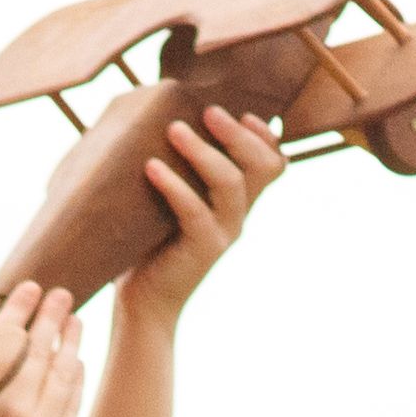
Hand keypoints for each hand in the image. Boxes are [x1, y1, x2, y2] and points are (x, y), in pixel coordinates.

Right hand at [0, 285, 81, 416]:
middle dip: (54, 317)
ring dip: (72, 344)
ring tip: (76, 322)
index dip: (22, 309)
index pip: (11, 338)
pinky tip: (77, 363)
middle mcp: (18, 411)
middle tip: (62, 293)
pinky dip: (76, 380)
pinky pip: (73, 405)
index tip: (31, 287)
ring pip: (65, 376)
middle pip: (44, 351)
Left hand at [119, 107, 283, 326]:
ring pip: (231, 183)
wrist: (143, 304)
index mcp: (237, 203)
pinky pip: (194, 210)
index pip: (272, 164)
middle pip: (262, 166)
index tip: (244, 113)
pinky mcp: (202, 250)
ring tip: (174, 130)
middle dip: (239, 134)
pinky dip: (174, 185)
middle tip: (209, 111)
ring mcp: (224, 234)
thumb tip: (158, 119)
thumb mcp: (169, 203)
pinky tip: (152, 167)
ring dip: (204, 151)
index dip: (265, 136)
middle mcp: (238, 217)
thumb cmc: (148, 247)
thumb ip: (179, 171)